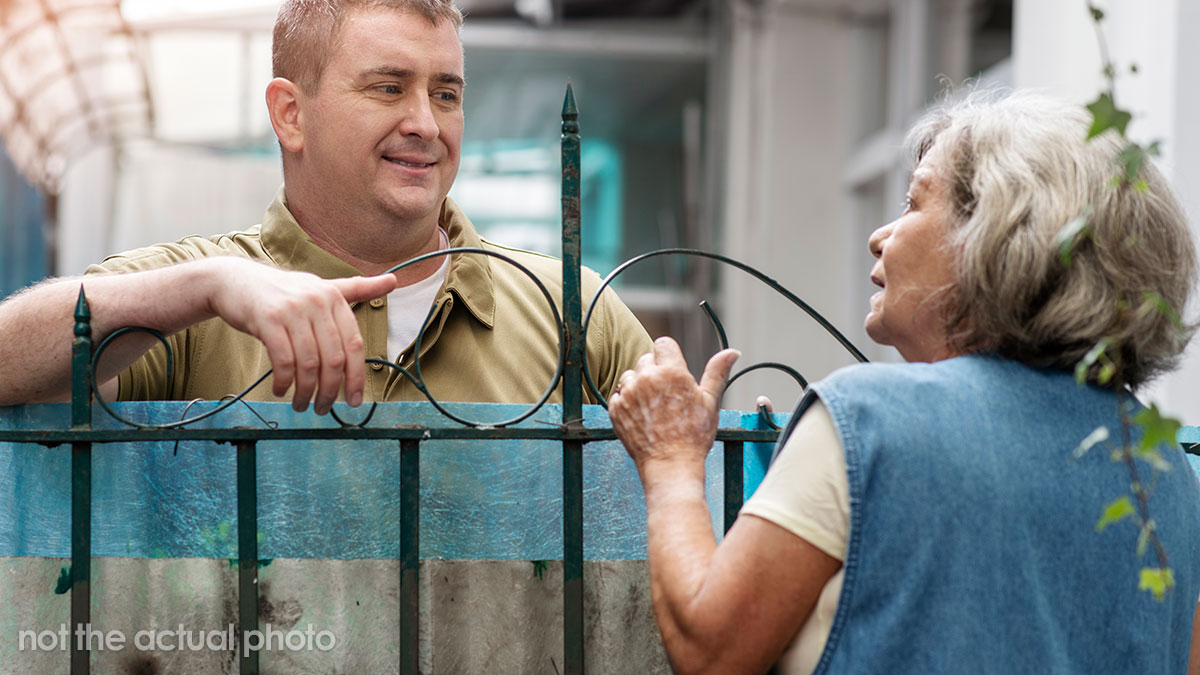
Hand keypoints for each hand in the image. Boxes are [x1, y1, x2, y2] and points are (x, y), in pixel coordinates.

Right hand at [204, 258, 397, 413]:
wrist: (234, 281)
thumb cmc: (282, 292)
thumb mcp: (320, 287)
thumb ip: (356, 289)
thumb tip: (394, 281)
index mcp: (334, 297)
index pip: (354, 344)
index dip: (356, 377)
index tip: (354, 401)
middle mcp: (317, 301)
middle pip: (333, 359)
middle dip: (330, 391)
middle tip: (323, 409)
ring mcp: (291, 309)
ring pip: (308, 363)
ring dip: (306, 392)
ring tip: (301, 404)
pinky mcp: (266, 319)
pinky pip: (282, 360)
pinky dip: (283, 381)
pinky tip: (281, 390)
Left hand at [608, 336, 739, 470]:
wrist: (671, 465)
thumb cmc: (694, 436)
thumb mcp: (710, 401)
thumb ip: (717, 372)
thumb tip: (732, 352)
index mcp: (671, 372)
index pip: (663, 344)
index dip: (670, 356)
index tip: (674, 372)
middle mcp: (646, 378)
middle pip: (646, 359)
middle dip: (656, 371)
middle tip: (667, 395)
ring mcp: (628, 394)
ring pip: (630, 376)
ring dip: (639, 385)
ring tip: (654, 407)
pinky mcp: (615, 409)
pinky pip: (618, 395)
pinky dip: (627, 402)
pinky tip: (642, 416)